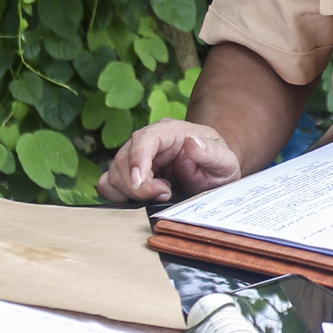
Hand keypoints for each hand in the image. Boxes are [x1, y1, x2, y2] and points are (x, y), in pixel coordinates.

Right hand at [98, 119, 241, 203]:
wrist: (212, 175)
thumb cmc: (217, 165)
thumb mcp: (224, 161)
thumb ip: (212, 153)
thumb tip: (193, 144)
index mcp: (169, 131)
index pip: (144, 139)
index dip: (138, 160)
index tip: (141, 182)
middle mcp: (147, 142)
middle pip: (123, 160)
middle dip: (138, 185)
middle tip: (164, 195)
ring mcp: (135, 159)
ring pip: (113, 174)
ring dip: (130, 193)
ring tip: (160, 197)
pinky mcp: (128, 176)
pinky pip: (108, 185)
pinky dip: (118, 197)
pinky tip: (141, 202)